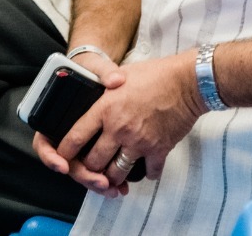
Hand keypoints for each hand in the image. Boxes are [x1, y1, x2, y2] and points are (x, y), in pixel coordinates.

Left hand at [33, 51, 205, 196]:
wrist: (187, 82)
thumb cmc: (157, 74)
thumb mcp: (123, 74)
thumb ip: (106, 88)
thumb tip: (96, 93)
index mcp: (105, 109)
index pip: (75, 137)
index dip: (64, 152)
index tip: (63, 158)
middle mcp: (118, 128)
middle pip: (94, 162)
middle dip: (89, 170)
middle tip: (92, 169)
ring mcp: (139, 141)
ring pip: (116, 173)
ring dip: (113, 177)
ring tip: (114, 176)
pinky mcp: (158, 149)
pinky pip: (149, 173)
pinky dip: (147, 173)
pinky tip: (146, 168)